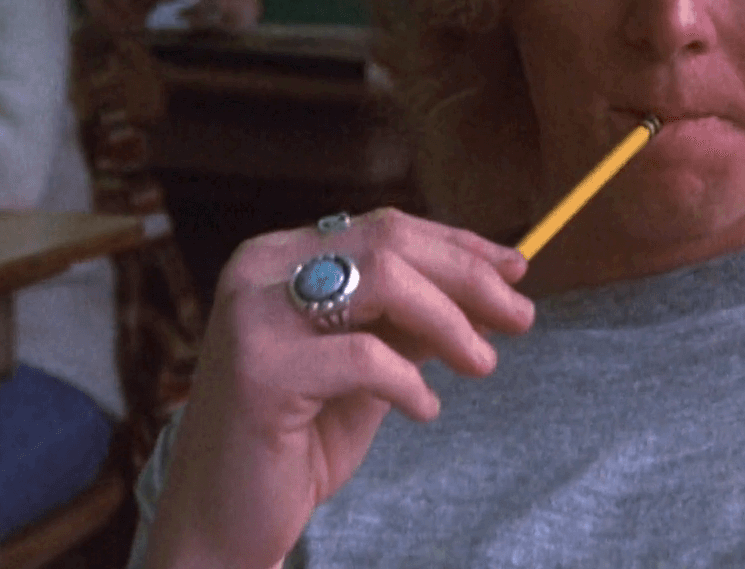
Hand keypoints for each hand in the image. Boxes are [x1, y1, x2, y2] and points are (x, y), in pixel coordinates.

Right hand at [142, 209, 532, 568]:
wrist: (222, 517)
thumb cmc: (294, 441)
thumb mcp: (364, 370)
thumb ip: (408, 324)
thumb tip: (489, 289)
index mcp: (278, 258)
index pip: (383, 226)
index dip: (457, 244)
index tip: (515, 269)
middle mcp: (258, 271)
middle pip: (389, 241)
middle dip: (469, 276)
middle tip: (522, 317)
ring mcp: (253, 315)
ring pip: (383, 279)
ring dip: (450, 320)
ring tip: (482, 364)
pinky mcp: (260, 369)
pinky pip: (365, 357)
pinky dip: (409, 382)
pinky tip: (423, 410)